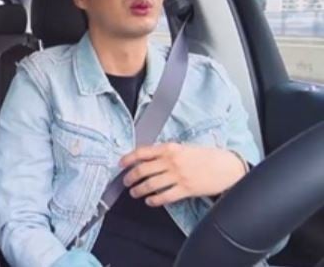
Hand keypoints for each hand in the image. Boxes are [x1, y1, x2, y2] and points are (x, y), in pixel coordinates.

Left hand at [120, 143, 246, 206]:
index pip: (142, 152)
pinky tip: (150, 201)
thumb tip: (147, 158)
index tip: (120, 164)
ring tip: (134, 193)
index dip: (128, 159)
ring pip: (150, 185)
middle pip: (142, 170)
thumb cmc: (208, 156)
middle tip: (126, 182)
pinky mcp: (186, 189)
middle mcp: (172, 161)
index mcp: (170, 148)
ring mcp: (178, 176)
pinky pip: (164, 197)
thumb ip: (167, 152)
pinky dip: (154, 200)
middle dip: (130, 177)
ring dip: (138, 190)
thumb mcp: (185, 147)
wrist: (229, 167)